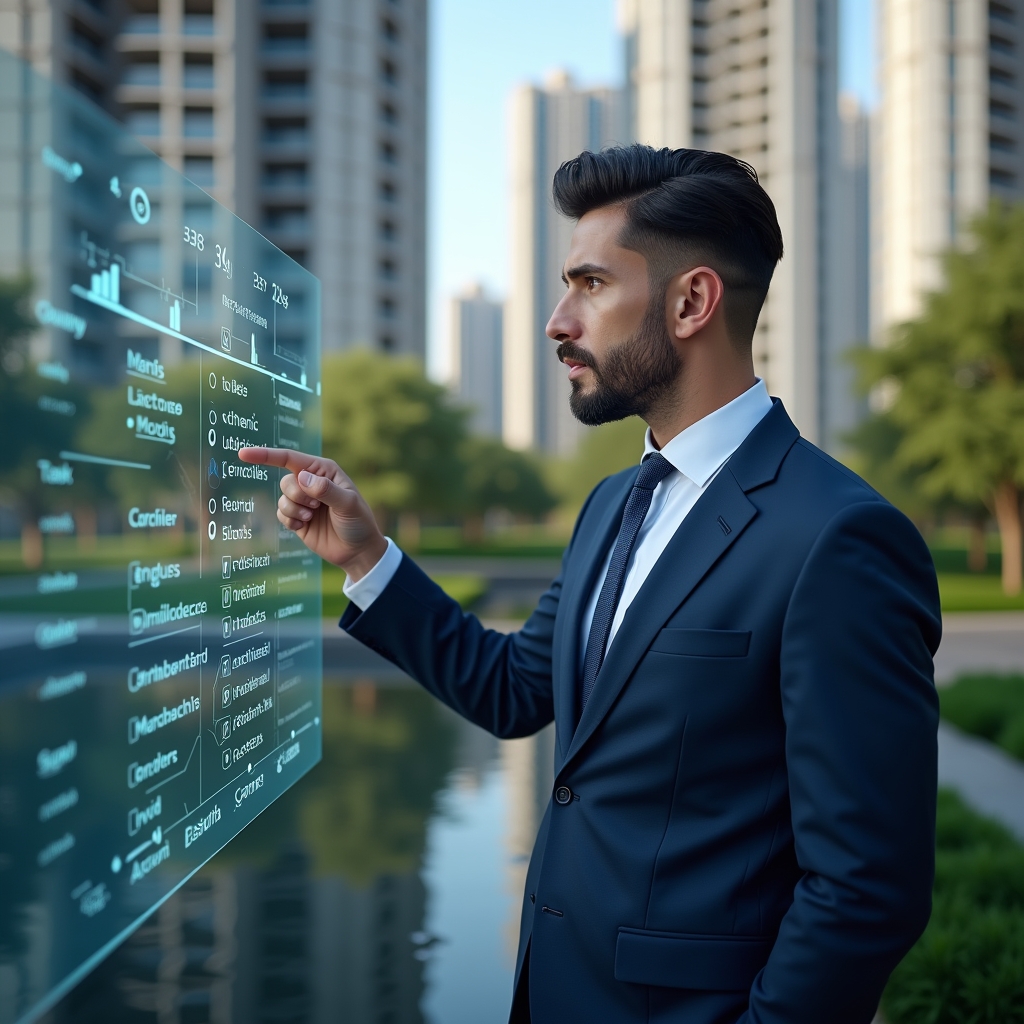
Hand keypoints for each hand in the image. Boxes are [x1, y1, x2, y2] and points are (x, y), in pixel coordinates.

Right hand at [237, 447, 386, 580]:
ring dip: (295, 511)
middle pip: (286, 482)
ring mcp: (303, 501)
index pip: (290, 458)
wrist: (357, 551)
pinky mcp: (297, 518)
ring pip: (282, 499)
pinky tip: (306, 526)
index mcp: (324, 470)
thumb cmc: (358, 522)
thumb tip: (302, 478)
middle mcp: (311, 482)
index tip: (243, 454)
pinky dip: (291, 521)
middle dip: (297, 496)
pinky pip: (281, 515)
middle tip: (317, 507)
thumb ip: (326, 490)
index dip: (265, 455)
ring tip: (313, 517)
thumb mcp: (348, 504)